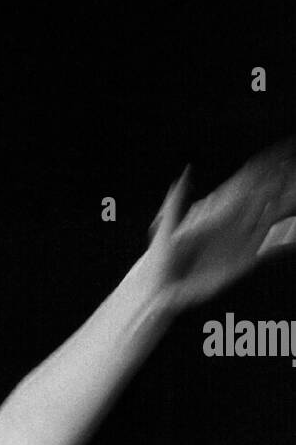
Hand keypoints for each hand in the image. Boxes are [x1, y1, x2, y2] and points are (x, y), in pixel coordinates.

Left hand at [144, 138, 295, 312]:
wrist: (163, 288)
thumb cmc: (161, 258)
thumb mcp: (168, 229)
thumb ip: (176, 201)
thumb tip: (185, 172)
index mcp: (218, 211)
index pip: (246, 184)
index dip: (264, 169)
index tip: (282, 156)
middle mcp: (234, 222)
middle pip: (264, 197)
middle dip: (281, 183)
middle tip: (295, 171)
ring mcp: (242, 240)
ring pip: (271, 218)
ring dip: (286, 206)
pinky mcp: (245, 261)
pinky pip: (271, 249)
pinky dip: (286, 243)